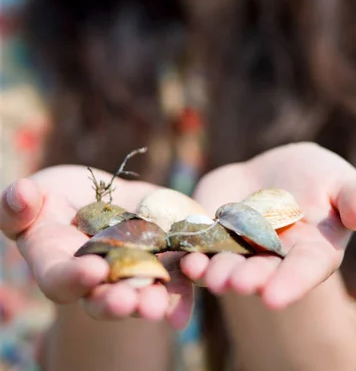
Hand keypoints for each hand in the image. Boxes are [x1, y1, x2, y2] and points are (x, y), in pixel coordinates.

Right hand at [0, 166, 192, 328]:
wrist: (94, 195)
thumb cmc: (52, 197)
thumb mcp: (32, 196)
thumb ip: (18, 206)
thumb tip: (21, 194)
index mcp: (57, 264)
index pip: (60, 278)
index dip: (74, 277)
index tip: (93, 270)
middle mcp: (94, 278)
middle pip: (103, 298)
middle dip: (118, 302)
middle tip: (134, 303)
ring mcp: (128, 271)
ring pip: (140, 293)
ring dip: (153, 300)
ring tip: (163, 304)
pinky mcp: (160, 257)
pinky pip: (174, 278)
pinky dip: (184, 288)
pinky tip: (194, 292)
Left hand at [181, 142, 355, 308]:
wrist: (277, 172)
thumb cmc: (319, 178)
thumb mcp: (343, 183)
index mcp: (310, 253)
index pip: (303, 272)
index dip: (290, 284)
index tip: (274, 297)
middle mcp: (273, 259)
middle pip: (261, 272)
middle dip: (247, 278)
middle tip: (234, 283)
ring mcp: (239, 249)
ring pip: (225, 264)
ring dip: (213, 271)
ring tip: (202, 270)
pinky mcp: (211, 233)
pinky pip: (198, 246)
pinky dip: (188, 254)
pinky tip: (180, 255)